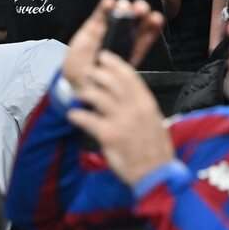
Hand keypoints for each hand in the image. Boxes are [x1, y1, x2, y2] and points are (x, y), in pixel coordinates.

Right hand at [61, 0, 164, 92]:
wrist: (77, 81)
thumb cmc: (99, 81)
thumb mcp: (115, 78)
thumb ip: (122, 68)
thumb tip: (126, 62)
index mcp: (133, 50)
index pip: (146, 35)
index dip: (152, 26)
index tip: (156, 18)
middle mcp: (123, 37)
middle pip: (135, 20)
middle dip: (140, 11)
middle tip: (140, 9)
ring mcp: (108, 30)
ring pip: (120, 13)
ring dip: (124, 7)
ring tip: (123, 5)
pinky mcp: (92, 27)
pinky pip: (100, 15)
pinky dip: (104, 7)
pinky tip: (108, 2)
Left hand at [67, 51, 175, 185]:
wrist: (155, 173)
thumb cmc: (156, 149)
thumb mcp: (155, 120)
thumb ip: (141, 105)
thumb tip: (128, 93)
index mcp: (146, 103)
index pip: (129, 76)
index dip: (114, 63)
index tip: (104, 56)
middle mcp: (134, 108)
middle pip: (111, 82)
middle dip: (96, 74)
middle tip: (88, 72)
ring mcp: (121, 120)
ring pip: (97, 97)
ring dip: (85, 93)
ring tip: (79, 94)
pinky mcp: (109, 135)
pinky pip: (88, 120)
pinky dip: (78, 116)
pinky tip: (72, 115)